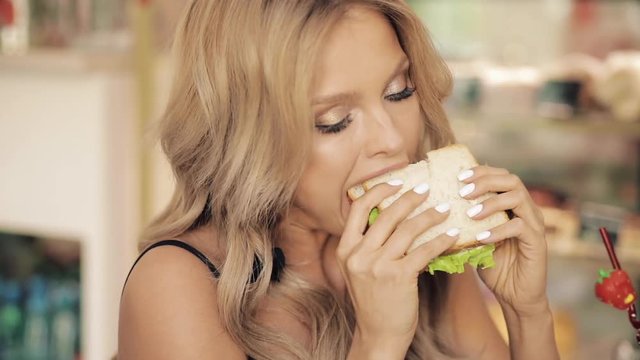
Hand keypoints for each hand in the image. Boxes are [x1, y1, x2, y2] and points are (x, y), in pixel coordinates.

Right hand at [337, 181, 457, 353]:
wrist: (379, 334)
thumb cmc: (374, 299)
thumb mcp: (359, 269)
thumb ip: (368, 243)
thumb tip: (393, 212)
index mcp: (346, 248)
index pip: (359, 207)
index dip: (380, 189)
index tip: (398, 181)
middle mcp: (358, 255)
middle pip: (387, 213)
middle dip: (410, 197)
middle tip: (427, 189)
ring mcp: (377, 266)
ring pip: (408, 229)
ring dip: (430, 215)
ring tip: (445, 209)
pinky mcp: (398, 277)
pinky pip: (424, 250)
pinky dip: (441, 240)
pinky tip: (452, 235)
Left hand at [458, 166, 548, 315]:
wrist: (515, 295)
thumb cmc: (494, 265)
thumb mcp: (474, 239)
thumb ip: (464, 223)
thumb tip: (436, 208)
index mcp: (512, 204)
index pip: (500, 175)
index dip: (481, 172)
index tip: (458, 177)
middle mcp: (526, 209)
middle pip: (511, 180)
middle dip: (485, 181)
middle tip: (463, 192)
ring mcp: (534, 224)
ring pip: (518, 197)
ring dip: (491, 202)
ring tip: (470, 214)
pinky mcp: (537, 242)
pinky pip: (519, 227)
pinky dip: (498, 230)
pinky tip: (481, 238)